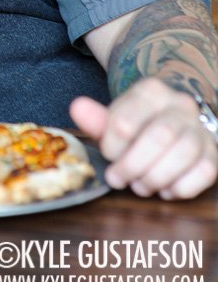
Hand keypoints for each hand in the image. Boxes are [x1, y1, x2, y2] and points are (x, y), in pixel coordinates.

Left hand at [70, 77, 217, 199]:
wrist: (172, 119)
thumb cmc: (138, 123)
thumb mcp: (115, 117)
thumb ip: (96, 118)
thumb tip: (77, 108)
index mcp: (151, 91)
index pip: (126, 121)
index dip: (112, 146)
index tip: (108, 156)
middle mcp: (180, 105)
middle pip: (159, 137)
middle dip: (133, 165)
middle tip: (117, 179)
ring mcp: (200, 129)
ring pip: (183, 154)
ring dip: (156, 177)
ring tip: (139, 186)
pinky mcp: (213, 153)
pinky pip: (204, 172)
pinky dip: (181, 187)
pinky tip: (164, 190)